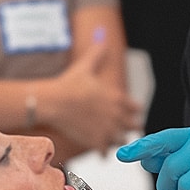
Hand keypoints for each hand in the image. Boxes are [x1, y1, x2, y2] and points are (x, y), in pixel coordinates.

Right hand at [42, 41, 142, 155]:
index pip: (137, 108)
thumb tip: (101, 36)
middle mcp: (116, 116)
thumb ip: (97, 54)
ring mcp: (107, 131)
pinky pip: (106, 153)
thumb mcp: (85, 66)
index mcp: (117, 98)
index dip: (133, 111)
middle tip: (121, 128)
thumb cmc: (68, 84)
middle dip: (129, 127)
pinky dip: (102, 152)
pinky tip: (97, 148)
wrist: (52, 102)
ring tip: (109, 138)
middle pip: (134, 126)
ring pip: (122, 141)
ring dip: (117, 140)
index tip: (129, 113)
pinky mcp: (96, 143)